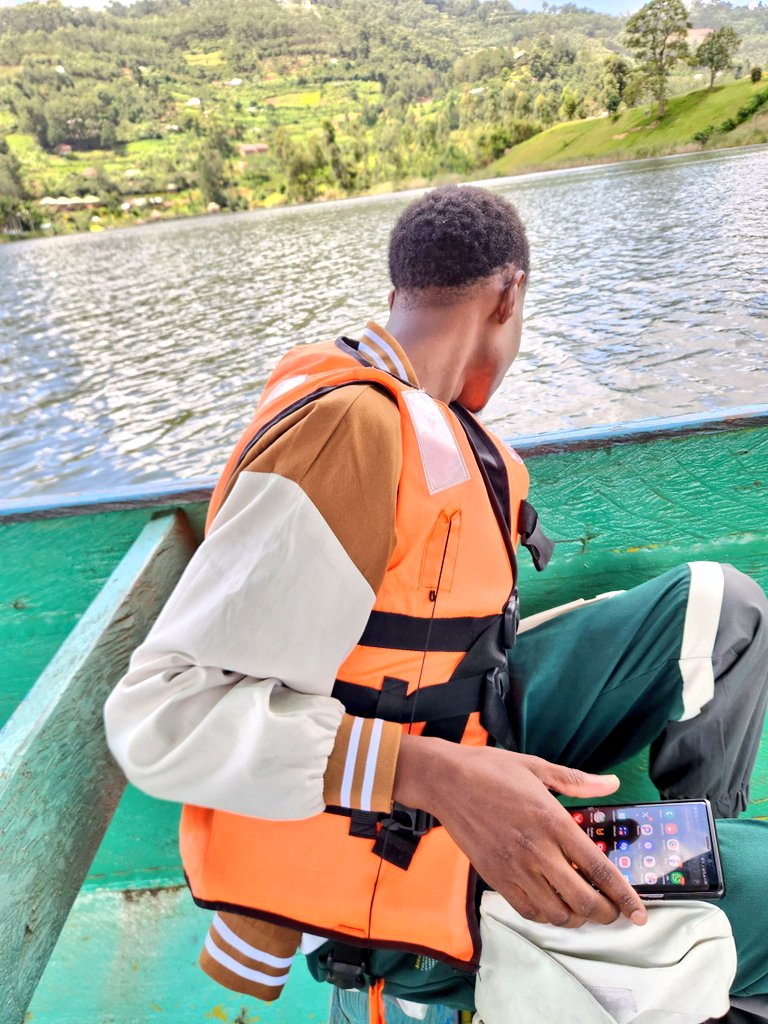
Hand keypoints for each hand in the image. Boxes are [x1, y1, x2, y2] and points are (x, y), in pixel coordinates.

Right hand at [394, 735, 647, 929]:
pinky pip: (528, 912)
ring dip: (577, 918)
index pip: (599, 869)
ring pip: (557, 913)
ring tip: (583, 908)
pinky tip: (554, 906)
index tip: (640, 913)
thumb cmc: (490, 770)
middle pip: (583, 901)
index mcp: (552, 821)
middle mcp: (536, 850)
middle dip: (606, 914)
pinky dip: (547, 917)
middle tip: (613, 911)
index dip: (624, 896)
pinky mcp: (495, 878)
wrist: (445, 781)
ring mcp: (514, 868)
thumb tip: (613, 784)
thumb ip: (578, 781)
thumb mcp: (537, 767)